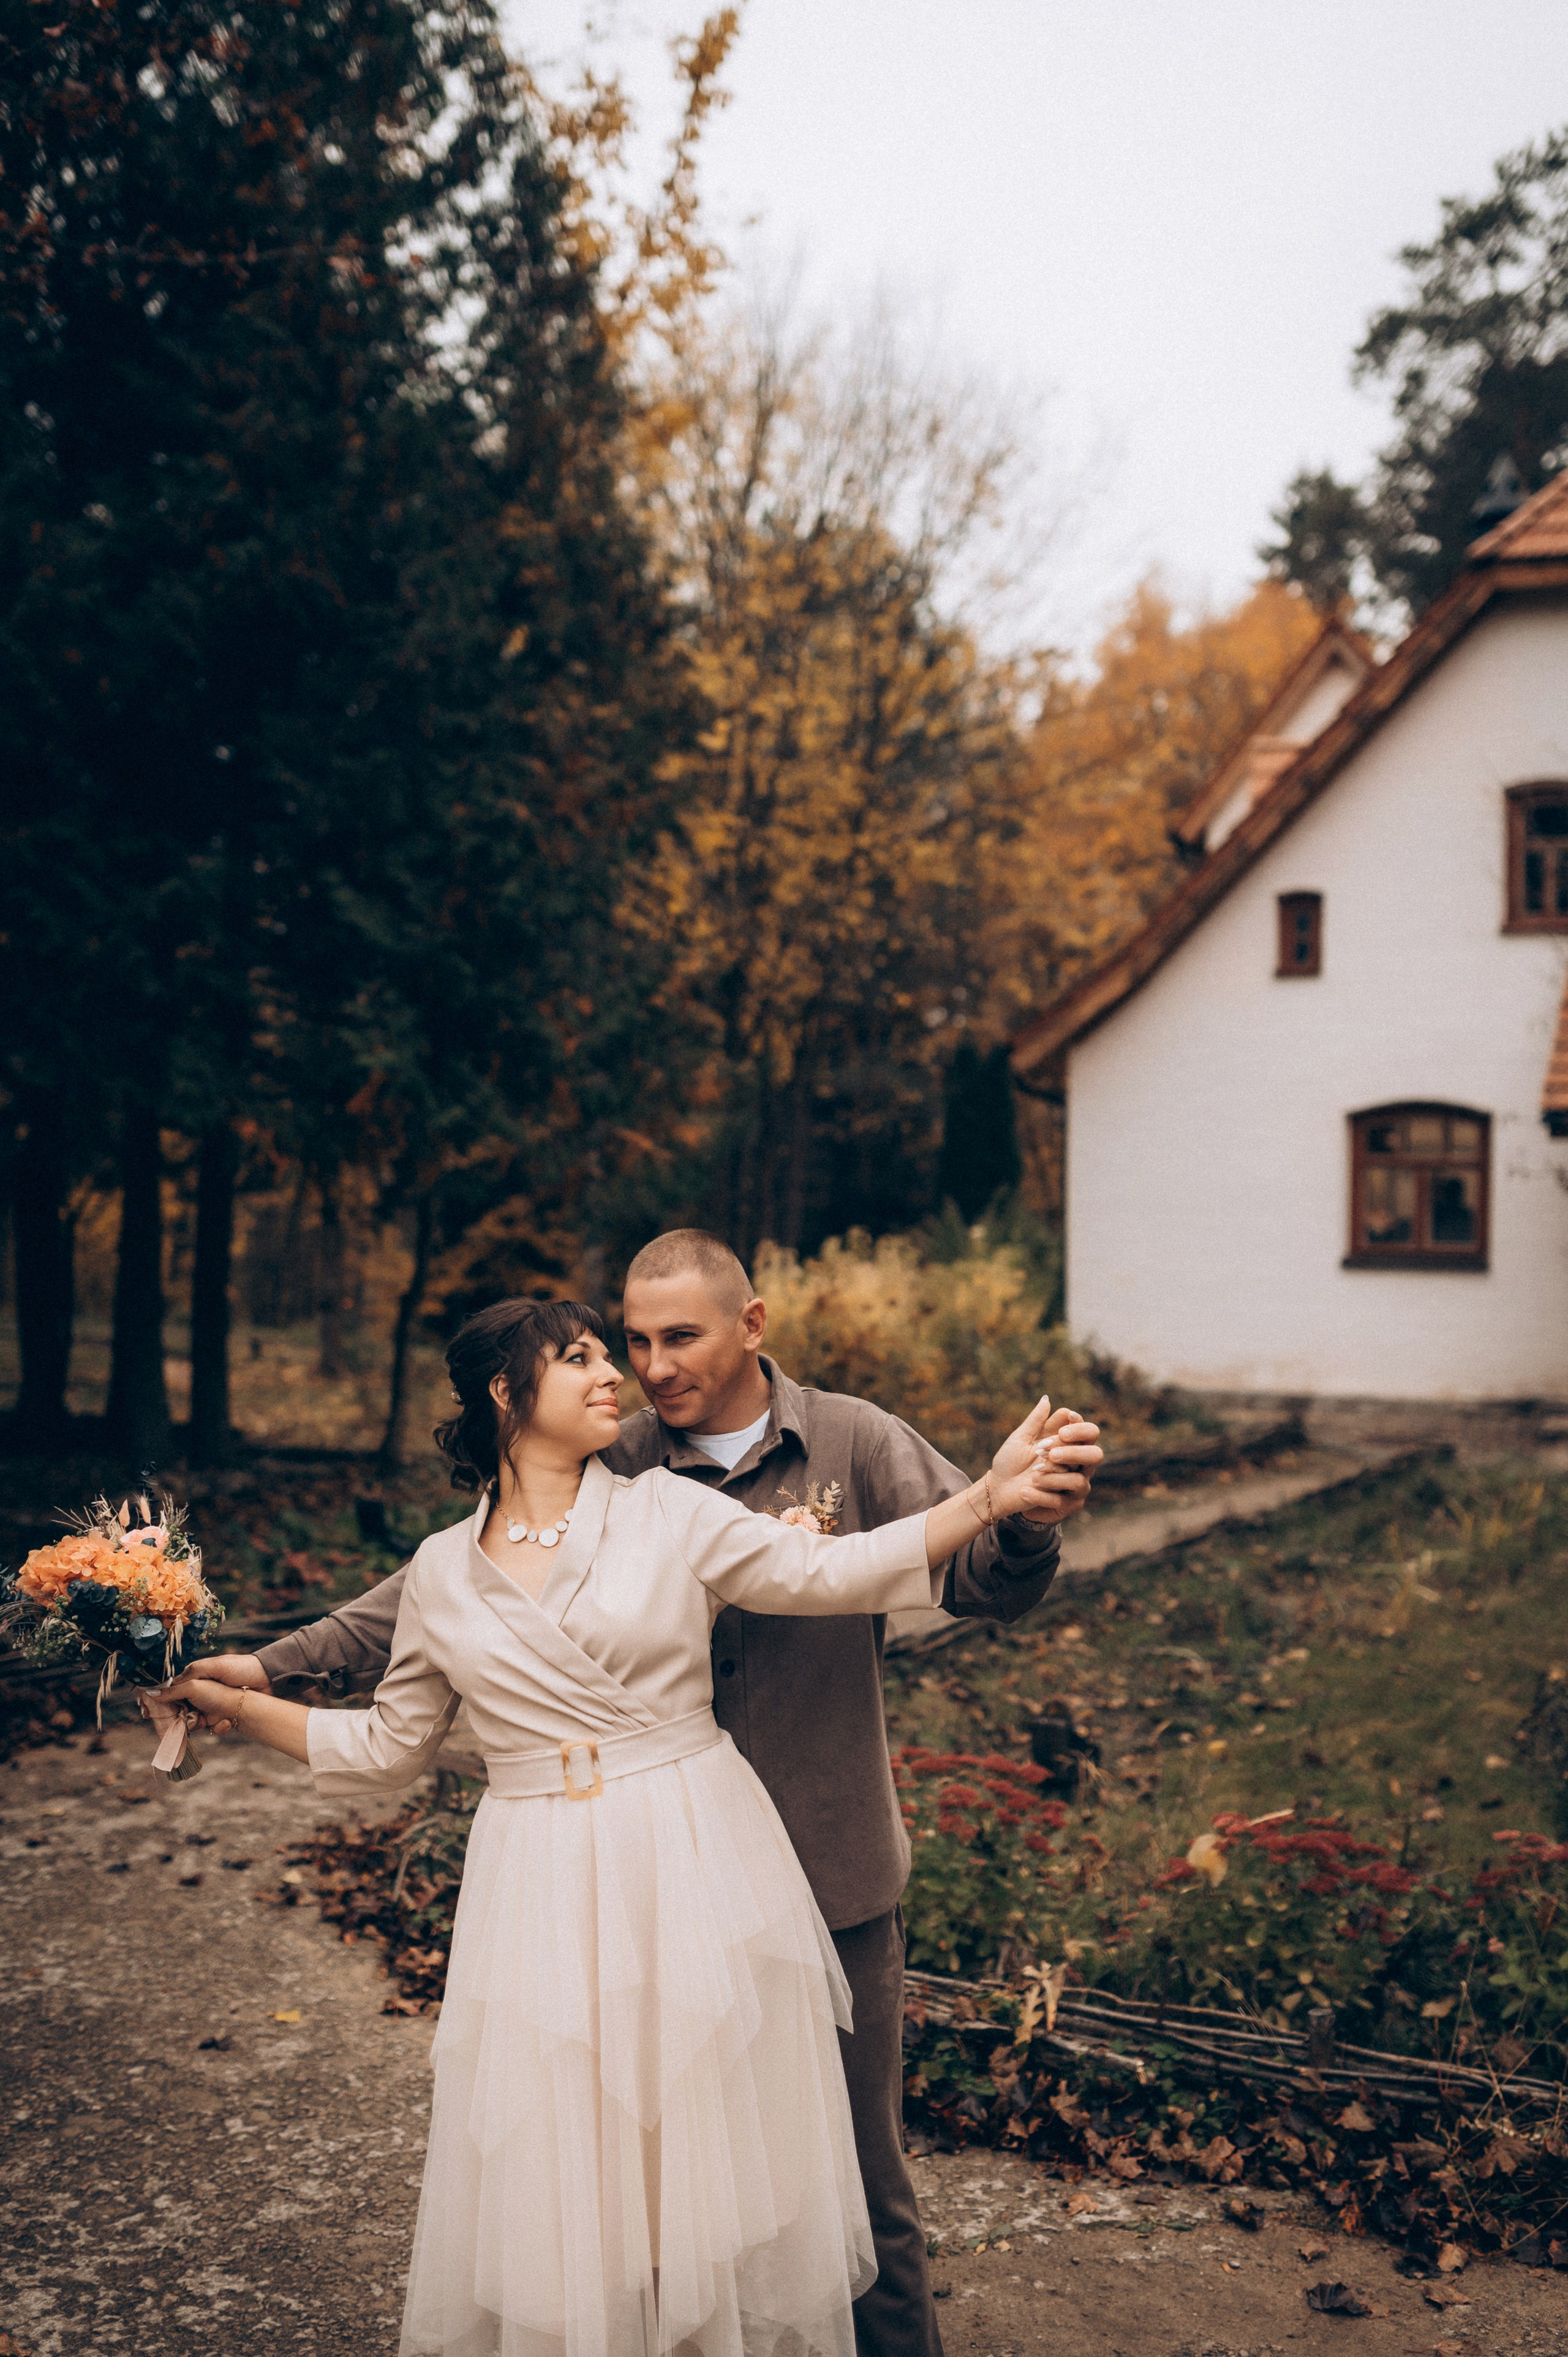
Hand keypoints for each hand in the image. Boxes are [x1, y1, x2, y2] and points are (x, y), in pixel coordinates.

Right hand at [157, 1673, 249, 1733]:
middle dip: (184, 1719)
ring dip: (202, 1724)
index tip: (152, 1717)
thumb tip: (151, 1692)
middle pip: (182, 1713)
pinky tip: (227, 1721)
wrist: (266, 1679)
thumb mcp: (204, 1674)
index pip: (172, 1695)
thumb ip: (178, 1686)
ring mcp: (212, 1706)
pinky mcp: (224, 1716)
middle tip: (190, 1720)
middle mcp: (201, 1694)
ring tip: (207, 1720)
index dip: (163, 1707)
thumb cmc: (235, 1671)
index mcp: (194, 1680)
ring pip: (197, 1723)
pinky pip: (214, 1728)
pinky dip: (220, 1727)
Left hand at [988, 1395, 1102, 1527]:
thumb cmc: (1010, 1460)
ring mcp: (1072, 1483)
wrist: (998, 1487)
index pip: (1089, 1433)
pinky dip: (1041, 1494)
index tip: (1062, 1430)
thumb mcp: (1020, 1438)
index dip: (1080, 1429)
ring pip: (1078, 1479)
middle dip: (1074, 1453)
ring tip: (1033, 1474)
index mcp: (1068, 1443)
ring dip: (1054, 1476)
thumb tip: (1047, 1399)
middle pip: (1095, 1455)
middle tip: (1050, 1454)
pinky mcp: (1065, 1503)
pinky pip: (1062, 1500)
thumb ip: (1035, 1421)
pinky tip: (1024, 1490)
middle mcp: (1076, 1462)